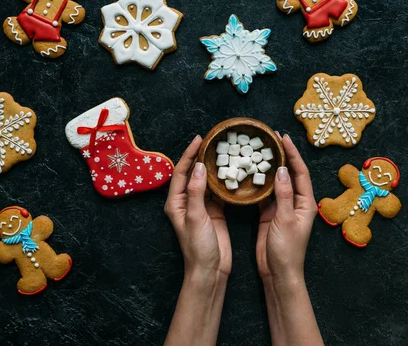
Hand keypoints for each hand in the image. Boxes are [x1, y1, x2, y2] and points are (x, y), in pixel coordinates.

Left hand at [164, 135, 231, 279]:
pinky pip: (218, 191)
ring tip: (223, 151)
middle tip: (212, 141)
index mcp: (176, 202)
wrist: (210, 269)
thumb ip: (196, 191)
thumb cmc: (198, 246)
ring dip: (212, 167)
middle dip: (200, 156)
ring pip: (205, 180)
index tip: (199, 139)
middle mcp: (187, 201)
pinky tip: (231, 171)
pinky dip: (223, 180)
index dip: (189, 154)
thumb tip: (199, 167)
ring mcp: (201, 206)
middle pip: (192, 173)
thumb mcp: (196, 217)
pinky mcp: (215, 211)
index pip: (181, 172)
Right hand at [257, 134, 317, 282]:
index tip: (282, 138)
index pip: (300, 172)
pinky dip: (259, 184)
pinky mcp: (270, 215)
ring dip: (269, 168)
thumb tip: (282, 170)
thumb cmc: (286, 250)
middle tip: (270, 139)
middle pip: (290, 174)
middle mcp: (296, 202)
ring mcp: (282, 208)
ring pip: (277, 183)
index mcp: (305, 202)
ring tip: (259, 151)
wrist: (278, 273)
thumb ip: (283, 194)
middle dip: (281, 156)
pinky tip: (250, 173)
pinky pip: (265, 194)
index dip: (292, 154)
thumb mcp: (284, 220)